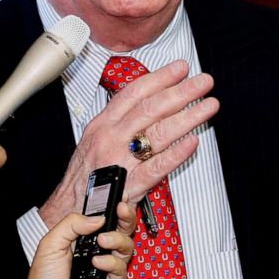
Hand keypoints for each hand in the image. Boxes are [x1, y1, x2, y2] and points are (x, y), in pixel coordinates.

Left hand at [0, 203, 135, 278]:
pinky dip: (112, 263)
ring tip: (102, 240)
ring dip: (117, 239)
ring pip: (126, 247)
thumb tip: (98, 218)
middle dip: (126, 217)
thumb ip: (72, 224)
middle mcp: (98, 252)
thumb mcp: (51, 243)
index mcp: (84, 239)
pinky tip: (98, 263)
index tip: (121, 197)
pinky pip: (122, 270)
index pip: (105, 219)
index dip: (115, 208)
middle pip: (122, 230)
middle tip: (122, 209)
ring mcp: (106, 269)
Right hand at [38, 61, 216, 227]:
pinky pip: (156, 167)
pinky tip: (193, 142)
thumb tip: (148, 102)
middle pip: (151, 108)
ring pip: (158, 133)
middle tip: (203, 82)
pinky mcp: (129, 185)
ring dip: (188, 117)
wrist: (70, 210)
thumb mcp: (95, 139)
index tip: (181, 68)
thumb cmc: (86, 175)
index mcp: (103, 124)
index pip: (134, 93)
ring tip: (208, 106)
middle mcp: (111, 138)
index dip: (159, 78)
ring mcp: (120, 160)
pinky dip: (176, 154)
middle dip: (181, 92)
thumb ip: (120, 121)